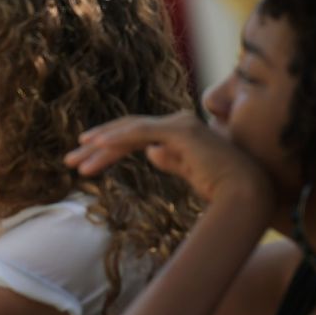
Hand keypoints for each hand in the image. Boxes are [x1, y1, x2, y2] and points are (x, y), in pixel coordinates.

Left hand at [65, 111, 268, 202]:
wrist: (246, 192)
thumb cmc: (223, 188)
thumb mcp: (190, 174)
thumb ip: (171, 161)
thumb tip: (150, 153)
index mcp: (179, 132)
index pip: (136, 136)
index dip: (109, 146)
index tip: (85, 159)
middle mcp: (177, 123)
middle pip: (126, 131)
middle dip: (95, 146)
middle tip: (69, 161)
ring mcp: (178, 124)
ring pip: (128, 131)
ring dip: (98, 147)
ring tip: (75, 162)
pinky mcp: (179, 132)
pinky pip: (139, 132)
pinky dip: (116, 140)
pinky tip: (96, 148)